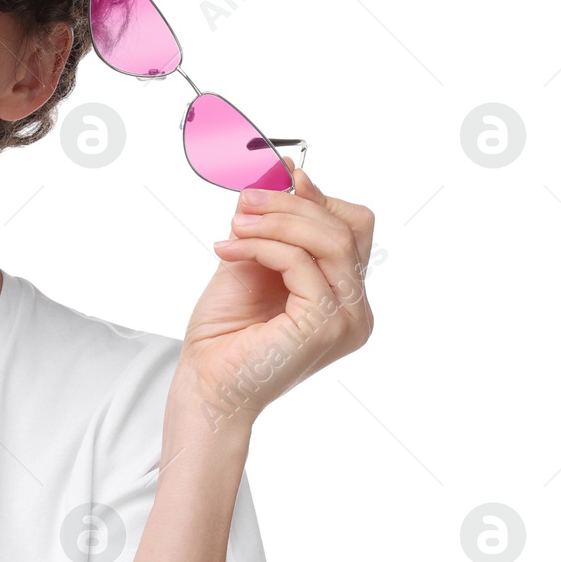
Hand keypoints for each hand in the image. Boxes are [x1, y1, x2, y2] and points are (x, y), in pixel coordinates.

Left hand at [172, 169, 374, 430]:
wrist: (204, 387)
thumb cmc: (224, 336)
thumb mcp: (251, 265)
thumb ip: (272, 228)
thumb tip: (286, 174)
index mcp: (344, 297)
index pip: (353, 229)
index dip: (318, 199)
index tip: (279, 178)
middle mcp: (355, 310)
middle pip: (347, 228)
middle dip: (293, 205)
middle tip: (245, 201)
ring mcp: (346, 319)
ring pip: (330, 241)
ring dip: (277, 221)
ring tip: (235, 224)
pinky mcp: (325, 324)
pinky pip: (302, 262)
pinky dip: (264, 247)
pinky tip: (229, 250)